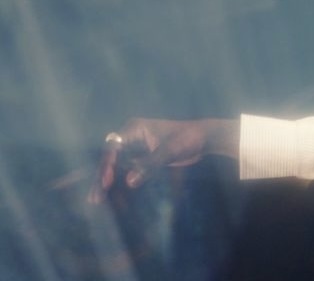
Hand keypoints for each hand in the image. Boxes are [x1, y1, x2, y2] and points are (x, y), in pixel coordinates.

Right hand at [87, 118, 237, 203]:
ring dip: (107, 181)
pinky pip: (126, 170)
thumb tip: (129, 182)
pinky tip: (112, 196)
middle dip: (102, 177)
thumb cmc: (187, 139)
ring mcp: (135, 148)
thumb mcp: (169, 151)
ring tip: (96, 200)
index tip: (107, 182)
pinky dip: (119, 182)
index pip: (113, 147)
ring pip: (116, 165)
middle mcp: (131, 137)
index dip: (108, 165)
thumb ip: (149, 165)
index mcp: (134, 129)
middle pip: (110, 157)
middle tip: (94, 198)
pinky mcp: (142, 158)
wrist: (204, 139)